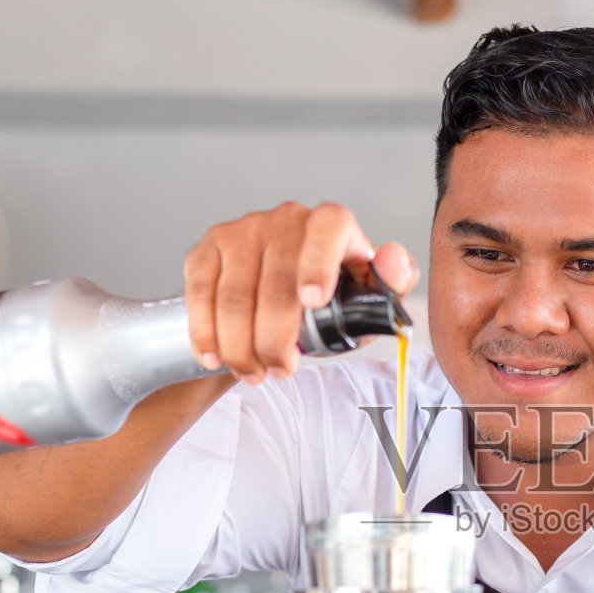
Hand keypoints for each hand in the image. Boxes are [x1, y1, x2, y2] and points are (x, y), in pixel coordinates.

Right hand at [181, 203, 419, 384]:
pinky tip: (217, 357)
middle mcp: (285, 219)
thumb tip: (393, 260)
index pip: (327, 230)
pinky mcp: (208, 249)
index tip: (312, 303)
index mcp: (331, 224)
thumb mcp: (370, 296)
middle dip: (275, 339)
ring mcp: (242, 230)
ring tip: (253, 373)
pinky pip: (200, 294)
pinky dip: (206, 333)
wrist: (284, 298)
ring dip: (241, 346)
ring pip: (234, 296)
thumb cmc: (334, 298)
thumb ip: (393, 280)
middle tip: (280, 370)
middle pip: (275, 283)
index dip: (318, 264)